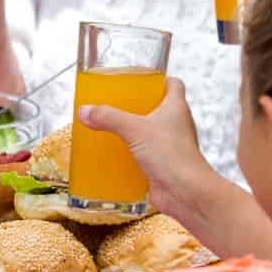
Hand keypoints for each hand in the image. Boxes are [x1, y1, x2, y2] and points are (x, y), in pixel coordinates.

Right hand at [76, 77, 207, 220]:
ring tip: (111, 128)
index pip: (173, 84)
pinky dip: (132, 154)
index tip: (140, 79)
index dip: (159, 79)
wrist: (186, 193)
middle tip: (116, 103)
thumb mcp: (134, 130)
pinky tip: (114, 155)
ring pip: (152, 132)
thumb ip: (109, 118)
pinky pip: (146, 155)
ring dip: (134, 131)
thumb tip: (84, 111)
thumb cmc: (171, 155)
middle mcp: (176, 125)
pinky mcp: (163, 165)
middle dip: (138, 105)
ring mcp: (171, 146)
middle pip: (159, 107)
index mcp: (176, 107)